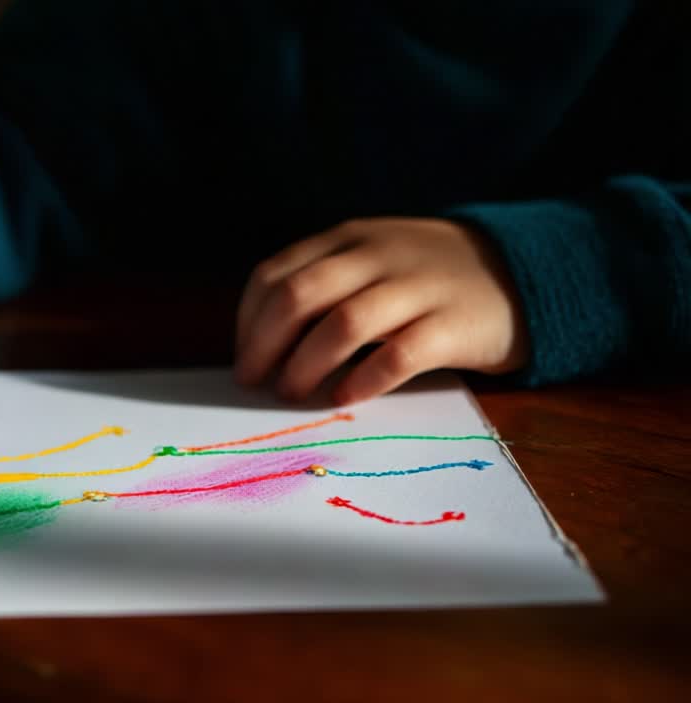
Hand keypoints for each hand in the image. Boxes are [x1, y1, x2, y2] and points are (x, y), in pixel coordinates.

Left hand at [235, 217, 528, 404]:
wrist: (522, 271)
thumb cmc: (425, 280)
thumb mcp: (370, 261)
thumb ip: (322, 287)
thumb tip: (260, 346)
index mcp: (347, 240)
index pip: (275, 275)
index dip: (248, 321)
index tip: (243, 358)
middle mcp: (376, 257)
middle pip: (300, 296)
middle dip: (265, 344)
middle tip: (255, 381)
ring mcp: (417, 288)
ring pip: (343, 323)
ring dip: (306, 364)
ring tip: (293, 393)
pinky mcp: (453, 325)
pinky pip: (399, 355)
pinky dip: (363, 380)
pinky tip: (345, 398)